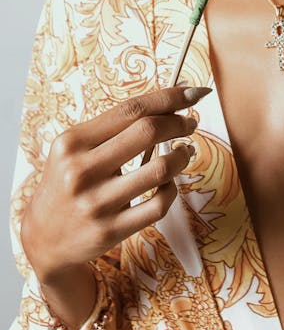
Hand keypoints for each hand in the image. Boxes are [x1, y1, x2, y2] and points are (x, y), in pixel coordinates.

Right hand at [20, 84, 208, 282]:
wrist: (44, 238)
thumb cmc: (68, 182)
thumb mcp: (75, 148)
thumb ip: (112, 127)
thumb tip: (166, 102)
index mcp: (73, 142)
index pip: (131, 109)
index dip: (168, 97)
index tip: (192, 91)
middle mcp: (82, 170)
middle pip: (148, 131)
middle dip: (179, 122)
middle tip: (190, 123)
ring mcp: (96, 203)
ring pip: (159, 169)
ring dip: (182, 156)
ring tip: (185, 151)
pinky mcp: (110, 231)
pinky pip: (158, 204)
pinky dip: (172, 189)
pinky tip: (169, 182)